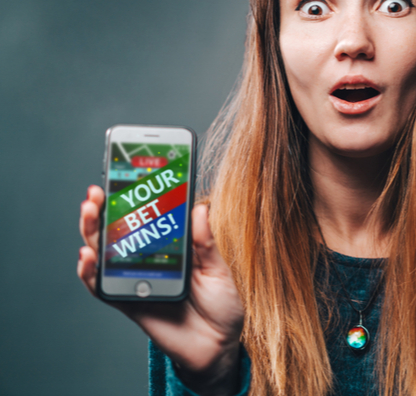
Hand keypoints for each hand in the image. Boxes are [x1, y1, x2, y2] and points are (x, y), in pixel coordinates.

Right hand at [78, 186, 244, 395]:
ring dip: (92, 232)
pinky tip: (87, 256)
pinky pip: (102, 288)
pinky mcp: (128, 303)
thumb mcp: (217, 270)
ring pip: (104, 254)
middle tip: (98, 192)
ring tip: (89, 212)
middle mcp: (149, 261)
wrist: (218, 346)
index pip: (147, 218)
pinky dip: (89, 273)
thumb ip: (205, 243)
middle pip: (118, 231)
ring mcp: (136, 280)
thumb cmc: (221, 305)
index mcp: (172, 248)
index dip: (133, 199)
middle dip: (103, 210)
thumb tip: (200, 207)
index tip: (125, 176)